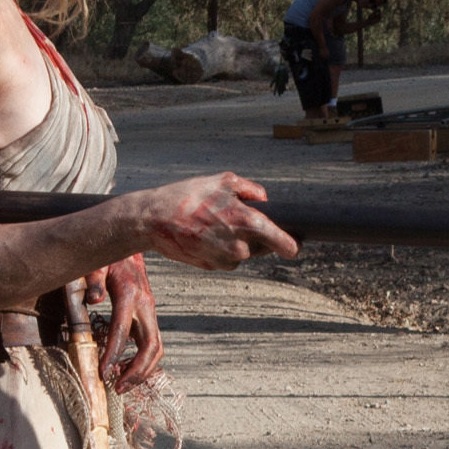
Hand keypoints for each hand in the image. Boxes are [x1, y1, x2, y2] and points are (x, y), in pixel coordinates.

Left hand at [98, 254, 163, 387]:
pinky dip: (144, 361)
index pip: (123, 331)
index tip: (104, 373)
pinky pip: (152, 343)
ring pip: (157, 348)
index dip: (114, 354)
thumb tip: (94, 300)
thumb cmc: (108, 255)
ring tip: (123, 384)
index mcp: (130, 295)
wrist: (132, 240)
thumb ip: (94, 280)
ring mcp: (150, 311)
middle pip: (152, 346)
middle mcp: (146, 305)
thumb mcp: (96, 264)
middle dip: (137, 372)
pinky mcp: (149, 314)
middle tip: (119, 388)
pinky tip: (127, 369)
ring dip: (143, 370)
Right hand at [135, 173, 295, 271]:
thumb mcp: (221, 181)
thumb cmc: (187, 196)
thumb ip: (250, 189)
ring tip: (211, 224)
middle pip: (261, 246)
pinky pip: (225, 258)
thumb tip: (264, 199)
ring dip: (235, 242)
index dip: (291, 244)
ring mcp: (225, 259)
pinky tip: (203, 235)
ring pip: (242, 253)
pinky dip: (219, 248)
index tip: (295, 245)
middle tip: (231, 219)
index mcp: (247, 222)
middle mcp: (240, 246)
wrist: (153, 220)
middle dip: (253, 235)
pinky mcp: (211, 267)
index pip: (283, 242)